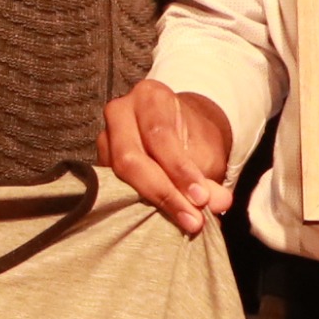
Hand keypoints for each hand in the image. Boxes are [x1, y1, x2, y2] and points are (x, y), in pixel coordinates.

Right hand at [99, 80, 235, 234]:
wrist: (181, 136)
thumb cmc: (194, 139)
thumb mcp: (207, 152)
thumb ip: (209, 176)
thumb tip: (218, 203)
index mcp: (149, 97)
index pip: (159, 134)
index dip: (179, 169)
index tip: (201, 198)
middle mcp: (120, 113)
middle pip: (130, 157)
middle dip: (163, 191)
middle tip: (191, 218)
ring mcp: (105, 139)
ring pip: (118, 175)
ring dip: (149, 202)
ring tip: (182, 221)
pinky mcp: (101, 163)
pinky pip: (113, 187)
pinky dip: (137, 205)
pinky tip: (158, 221)